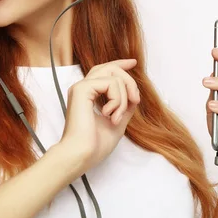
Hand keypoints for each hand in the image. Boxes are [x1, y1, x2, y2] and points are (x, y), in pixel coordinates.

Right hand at [59, 59, 139, 173]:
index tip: (133, 62)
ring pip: (113, 75)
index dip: (120, 64)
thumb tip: (134, 95)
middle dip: (128, 81)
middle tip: (135, 99)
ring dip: (123, 97)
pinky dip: (117, 99)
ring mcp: (81, 87)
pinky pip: (110, 83)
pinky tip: (110, 114)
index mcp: (87, 95)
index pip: (104, 71)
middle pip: (110, 68)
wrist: (81, 154)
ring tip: (116, 117)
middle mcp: (82, 88)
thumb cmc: (94, 146)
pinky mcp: (82, 89)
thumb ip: (125, 108)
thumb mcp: (116, 123)